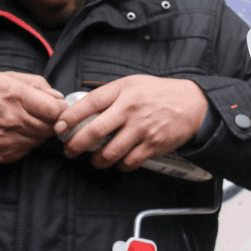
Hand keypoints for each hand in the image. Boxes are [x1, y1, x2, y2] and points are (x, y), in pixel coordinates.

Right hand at [0, 71, 66, 164]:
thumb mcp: (6, 77)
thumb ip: (36, 84)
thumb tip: (59, 96)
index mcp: (17, 96)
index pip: (56, 111)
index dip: (60, 109)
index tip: (56, 108)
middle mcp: (14, 120)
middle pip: (50, 128)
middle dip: (50, 121)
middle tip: (40, 115)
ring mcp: (7, 140)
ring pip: (39, 140)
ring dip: (37, 132)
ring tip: (22, 122)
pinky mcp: (1, 155)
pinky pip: (25, 150)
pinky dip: (24, 142)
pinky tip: (12, 132)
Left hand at [54, 75, 207, 170]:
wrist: (192, 104)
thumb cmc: (158, 94)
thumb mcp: (132, 84)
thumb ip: (109, 96)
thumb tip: (80, 110)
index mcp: (123, 90)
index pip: (89, 103)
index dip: (70, 117)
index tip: (59, 127)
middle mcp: (130, 109)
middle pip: (94, 132)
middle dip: (76, 145)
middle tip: (70, 150)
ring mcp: (142, 128)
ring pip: (110, 153)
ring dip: (97, 160)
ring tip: (96, 160)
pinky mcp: (153, 145)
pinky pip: (129, 162)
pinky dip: (121, 165)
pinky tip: (120, 161)